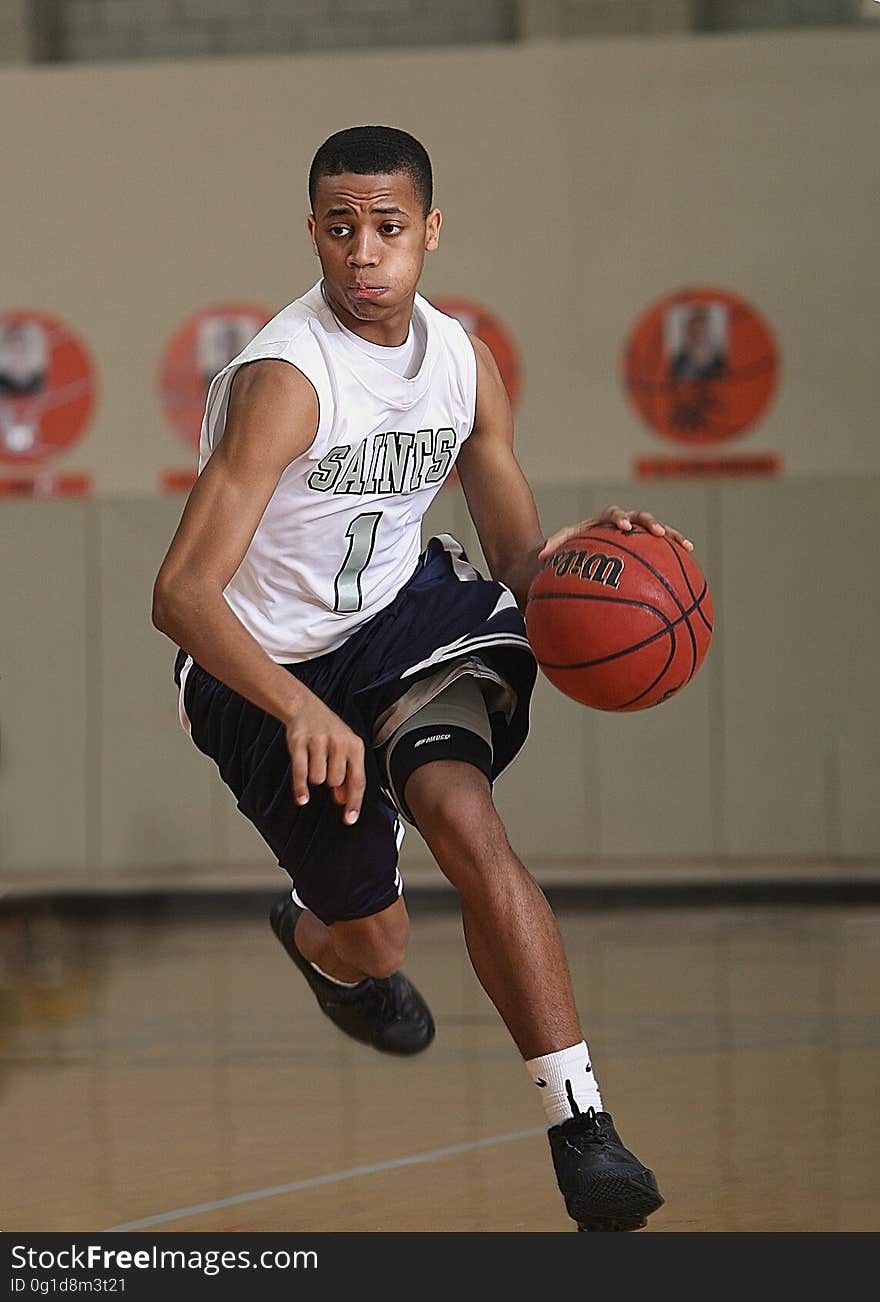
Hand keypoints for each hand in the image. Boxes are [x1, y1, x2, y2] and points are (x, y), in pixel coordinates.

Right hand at [285, 698, 365, 825]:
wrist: (306, 707)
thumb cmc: (329, 731)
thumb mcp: (345, 749)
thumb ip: (348, 773)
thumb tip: (344, 800)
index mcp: (355, 745)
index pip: (358, 780)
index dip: (354, 802)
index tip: (350, 819)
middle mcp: (339, 742)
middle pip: (336, 781)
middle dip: (330, 782)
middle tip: (326, 768)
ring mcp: (318, 742)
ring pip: (318, 779)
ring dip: (315, 778)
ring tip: (314, 762)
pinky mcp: (299, 743)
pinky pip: (301, 773)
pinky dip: (300, 788)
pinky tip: (302, 799)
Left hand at [539, 504, 693, 559]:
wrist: (579, 549)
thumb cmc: (570, 548)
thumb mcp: (561, 546)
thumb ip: (553, 546)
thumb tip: (540, 556)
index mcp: (603, 521)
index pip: (612, 514)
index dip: (618, 518)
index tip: (622, 527)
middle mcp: (622, 522)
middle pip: (639, 517)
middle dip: (650, 524)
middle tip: (659, 534)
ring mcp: (636, 533)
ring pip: (657, 531)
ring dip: (672, 536)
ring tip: (687, 546)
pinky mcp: (645, 545)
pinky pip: (663, 548)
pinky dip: (675, 552)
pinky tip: (690, 559)